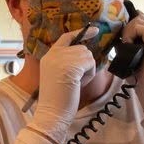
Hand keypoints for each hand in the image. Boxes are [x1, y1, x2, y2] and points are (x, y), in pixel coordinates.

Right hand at [30, 26, 97, 143]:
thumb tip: (86, 53)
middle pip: (82, 48)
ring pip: (87, 55)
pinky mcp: (71, 66)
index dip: (82, 32)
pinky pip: (90, 63)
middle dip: (85, 64)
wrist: (51, 113)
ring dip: (87, 70)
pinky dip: (89, 75)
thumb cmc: (57, 99)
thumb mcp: (59, 74)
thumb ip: (67, 61)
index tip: (95, 31)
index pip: (66, 37)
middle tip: (76, 80)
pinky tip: (79, 84)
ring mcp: (61, 59)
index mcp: (48, 56)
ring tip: (76, 83)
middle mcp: (53, 54)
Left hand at [120, 10, 143, 93]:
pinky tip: (128, 43)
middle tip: (123, 41)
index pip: (142, 21)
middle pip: (140, 19)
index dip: (130, 25)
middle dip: (128, 27)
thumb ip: (128, 44)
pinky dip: (130, 33)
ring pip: (139, 21)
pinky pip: (140, 26)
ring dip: (128, 31)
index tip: (122, 36)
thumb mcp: (132, 55)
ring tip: (126, 44)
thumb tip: (118, 36)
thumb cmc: (140, 75)